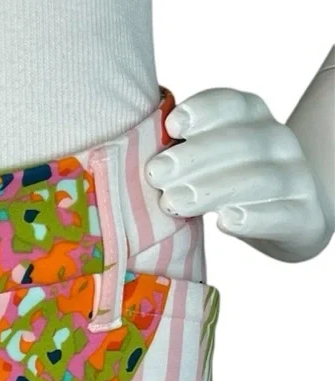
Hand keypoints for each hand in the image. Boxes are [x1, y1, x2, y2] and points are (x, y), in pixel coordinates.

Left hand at [147, 89, 333, 262]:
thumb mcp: (208, 160)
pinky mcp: (304, 216)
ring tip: (174, 202)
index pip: (233, 105)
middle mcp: (278, 142)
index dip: (203, 111)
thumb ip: (181, 152)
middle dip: (194, 157)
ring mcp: (296, 178)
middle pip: (241, 143)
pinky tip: (225, 220)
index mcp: (253, 119)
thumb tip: (132, 157)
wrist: (291, 217)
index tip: (171, 126)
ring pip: (259, 179)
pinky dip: (253, 217)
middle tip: (156, 174)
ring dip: (212, 189)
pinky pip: (281, 214)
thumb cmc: (230, 184)